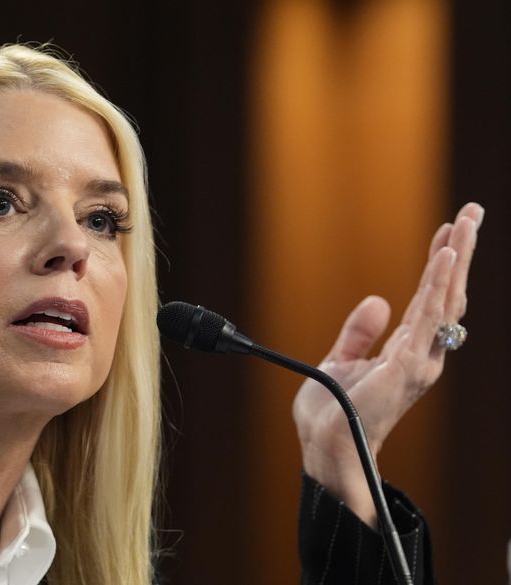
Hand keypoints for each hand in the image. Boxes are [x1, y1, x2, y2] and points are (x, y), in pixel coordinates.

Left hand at [292, 202, 483, 526]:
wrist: (325, 447)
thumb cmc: (333, 413)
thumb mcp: (340, 361)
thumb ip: (359, 333)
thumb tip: (378, 300)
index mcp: (406, 351)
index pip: (428, 298)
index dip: (439, 265)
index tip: (447, 231)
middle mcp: (421, 354)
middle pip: (446, 294)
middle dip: (459, 252)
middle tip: (471, 212)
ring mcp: (418, 360)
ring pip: (444, 300)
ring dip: (455, 259)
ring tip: (465, 222)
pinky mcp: (407, 366)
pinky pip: (427, 318)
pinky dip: (438, 285)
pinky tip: (445, 258)